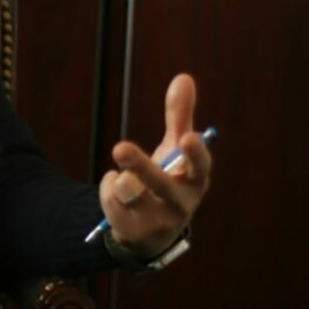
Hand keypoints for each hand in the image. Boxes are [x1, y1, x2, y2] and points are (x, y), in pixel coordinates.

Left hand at [99, 73, 212, 258]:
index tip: (188, 138)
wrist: (150, 230)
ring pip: (127, 190)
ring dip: (119, 178)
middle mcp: (181, 203)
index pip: (200, 168)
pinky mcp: (133, 231)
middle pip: (159, 182)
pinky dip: (108, 186)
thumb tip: (183, 76)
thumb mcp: (173, 149)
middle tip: (119, 147)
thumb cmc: (167, 178)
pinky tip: (117, 195)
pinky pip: (109, 197)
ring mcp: (156, 220)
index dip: (195, 154)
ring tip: (125, 179)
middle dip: (140, 166)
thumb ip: (178, 116)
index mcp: (195, 180)